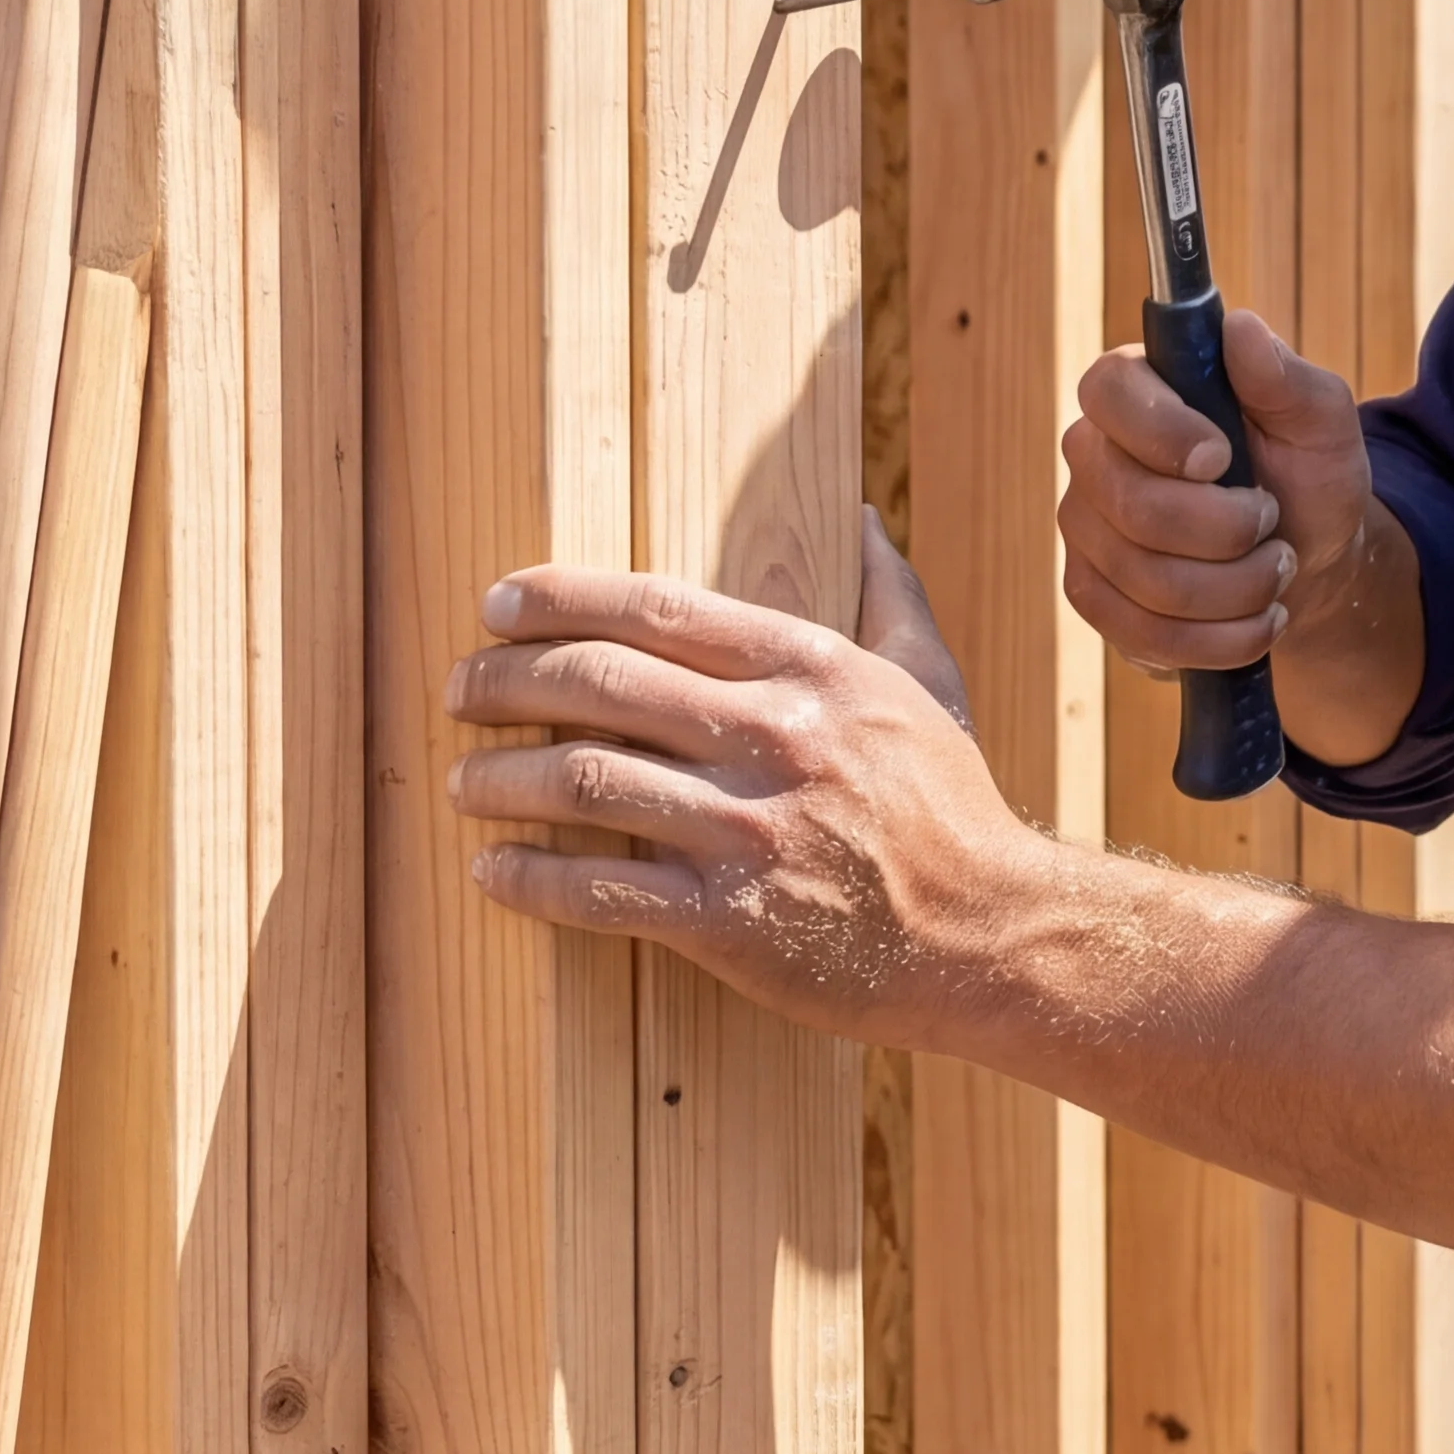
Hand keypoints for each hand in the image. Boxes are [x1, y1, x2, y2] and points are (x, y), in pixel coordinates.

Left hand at [444, 510, 1027, 1037]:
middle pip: (598, 683)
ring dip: (500, 778)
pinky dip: (530, 879)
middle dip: (504, 680)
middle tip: (459, 691)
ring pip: (585, 781)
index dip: (557, 598)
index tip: (498, 605)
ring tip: (464, 780)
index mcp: (813, 668)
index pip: (654, 609)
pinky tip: (494, 872)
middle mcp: (776, 738)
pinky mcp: (733, 924)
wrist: (994, 936)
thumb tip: (862, 516)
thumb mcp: (932, 684)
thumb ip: (889, 595)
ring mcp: (751, 832)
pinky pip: (601, 892)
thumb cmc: (953, 809)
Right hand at [1060, 308, 1423, 761]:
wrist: (1307, 557)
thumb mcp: (1319, 419)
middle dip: (1228, 531)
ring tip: (1276, 569)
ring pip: (1145, 580)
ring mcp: (1086, 531)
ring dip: (1236, 588)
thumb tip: (1239, 329)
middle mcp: (1094, 455)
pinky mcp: (1095, 597)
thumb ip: (1283, 377)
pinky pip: (1142, 634)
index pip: (1109, 393)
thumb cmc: (1306, 471)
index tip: (1224, 457)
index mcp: (1139, 389)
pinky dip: (1219, 639)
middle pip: (1132, 506)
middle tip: (1274, 523)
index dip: (1163, 431)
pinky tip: (1256, 620)